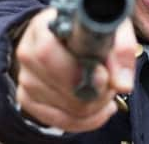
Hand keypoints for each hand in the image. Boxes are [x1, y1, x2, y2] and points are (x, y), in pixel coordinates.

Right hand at [14, 8, 136, 131]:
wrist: (76, 35)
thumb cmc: (93, 29)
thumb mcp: (114, 27)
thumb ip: (122, 49)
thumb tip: (122, 84)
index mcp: (44, 26)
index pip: (48, 51)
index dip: (78, 69)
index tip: (103, 75)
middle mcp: (28, 51)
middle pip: (58, 84)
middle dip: (95, 92)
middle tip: (111, 84)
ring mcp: (26, 78)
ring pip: (65, 107)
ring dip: (96, 106)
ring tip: (107, 90)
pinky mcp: (29, 99)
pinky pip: (60, 121)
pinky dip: (87, 120)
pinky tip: (100, 107)